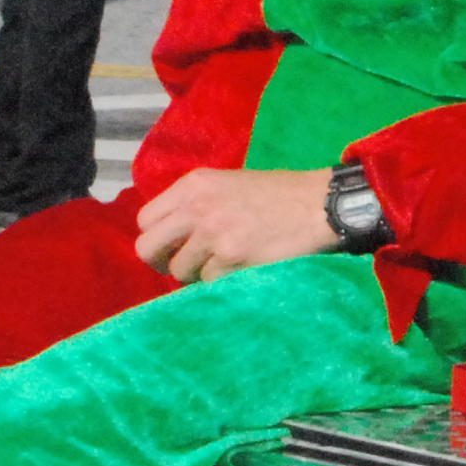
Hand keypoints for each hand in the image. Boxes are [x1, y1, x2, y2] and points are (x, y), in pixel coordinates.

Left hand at [133, 166, 336, 282]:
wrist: (321, 205)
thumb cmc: (280, 194)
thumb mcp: (230, 183)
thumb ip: (196, 203)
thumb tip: (170, 237)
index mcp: (194, 184)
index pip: (145, 220)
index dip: (158, 238)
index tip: (175, 245)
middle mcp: (197, 207)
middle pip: (148, 249)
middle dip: (164, 262)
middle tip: (186, 264)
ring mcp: (213, 234)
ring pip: (179, 271)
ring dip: (199, 273)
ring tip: (225, 262)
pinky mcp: (232, 258)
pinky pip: (209, 282)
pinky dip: (224, 281)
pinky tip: (244, 267)